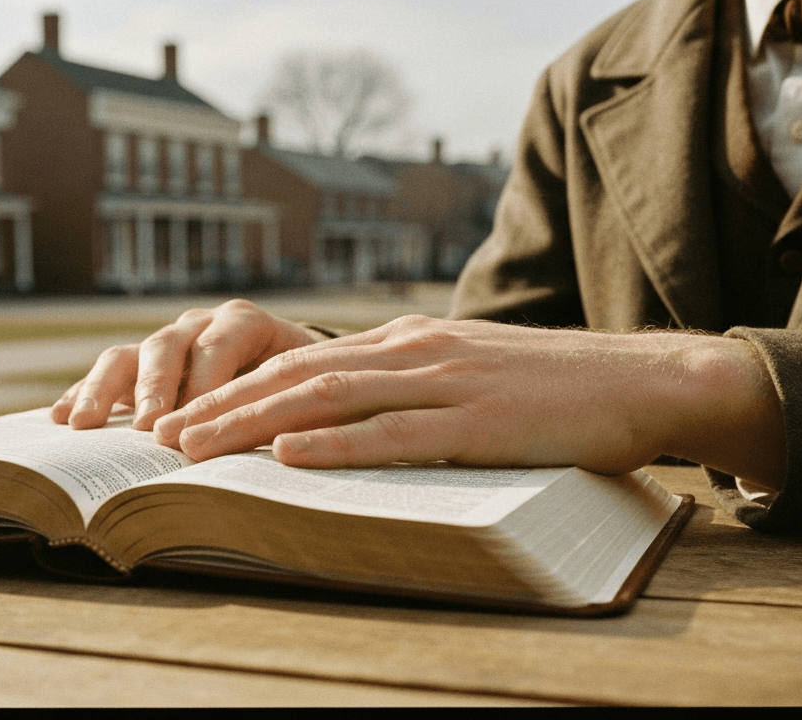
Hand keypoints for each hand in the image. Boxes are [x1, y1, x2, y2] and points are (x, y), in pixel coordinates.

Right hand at [50, 299, 327, 431]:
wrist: (291, 366)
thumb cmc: (303, 382)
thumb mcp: (308, 385)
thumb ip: (293, 402)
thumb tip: (284, 445)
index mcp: (243, 323)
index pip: (220, 343)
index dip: (206, 380)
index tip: (195, 419)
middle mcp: (199, 325)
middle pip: (167, 347)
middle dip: (155, 388)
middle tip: (147, 427)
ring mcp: (166, 342)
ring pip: (128, 356)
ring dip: (104, 391)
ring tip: (83, 426)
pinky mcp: (140, 366)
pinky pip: (107, 374)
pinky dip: (83, 394)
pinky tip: (60, 419)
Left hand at [152, 315, 787, 488]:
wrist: (639, 379)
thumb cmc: (554, 390)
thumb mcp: (471, 376)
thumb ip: (414, 389)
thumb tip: (352, 419)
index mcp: (411, 344)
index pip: (305, 363)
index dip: (237, 389)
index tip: (186, 416)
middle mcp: (417, 352)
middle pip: (298, 375)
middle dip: (223, 405)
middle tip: (162, 437)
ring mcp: (447, 383)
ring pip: (329, 398)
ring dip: (253, 422)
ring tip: (197, 447)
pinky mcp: (481, 423)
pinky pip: (396, 434)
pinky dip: (336, 445)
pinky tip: (290, 456)